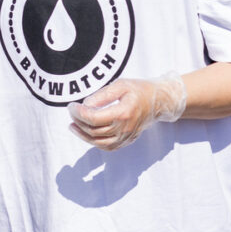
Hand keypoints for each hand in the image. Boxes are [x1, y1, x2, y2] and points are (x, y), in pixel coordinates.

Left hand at [68, 72, 186, 150]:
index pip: (93, 118)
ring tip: (73, 125)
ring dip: (82, 134)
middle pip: (93, 130)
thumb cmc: (140, 90)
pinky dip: (93, 141)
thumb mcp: (121, 85)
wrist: (158, 102)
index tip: (72, 106)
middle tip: (72, 111)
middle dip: (78, 121)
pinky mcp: (126, 141)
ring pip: (98, 142)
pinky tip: (86, 133)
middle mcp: (124, 128)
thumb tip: (86, 105)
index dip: (78, 113)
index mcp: (123, 112)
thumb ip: (102, 95)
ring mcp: (126, 137)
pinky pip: (106, 146)